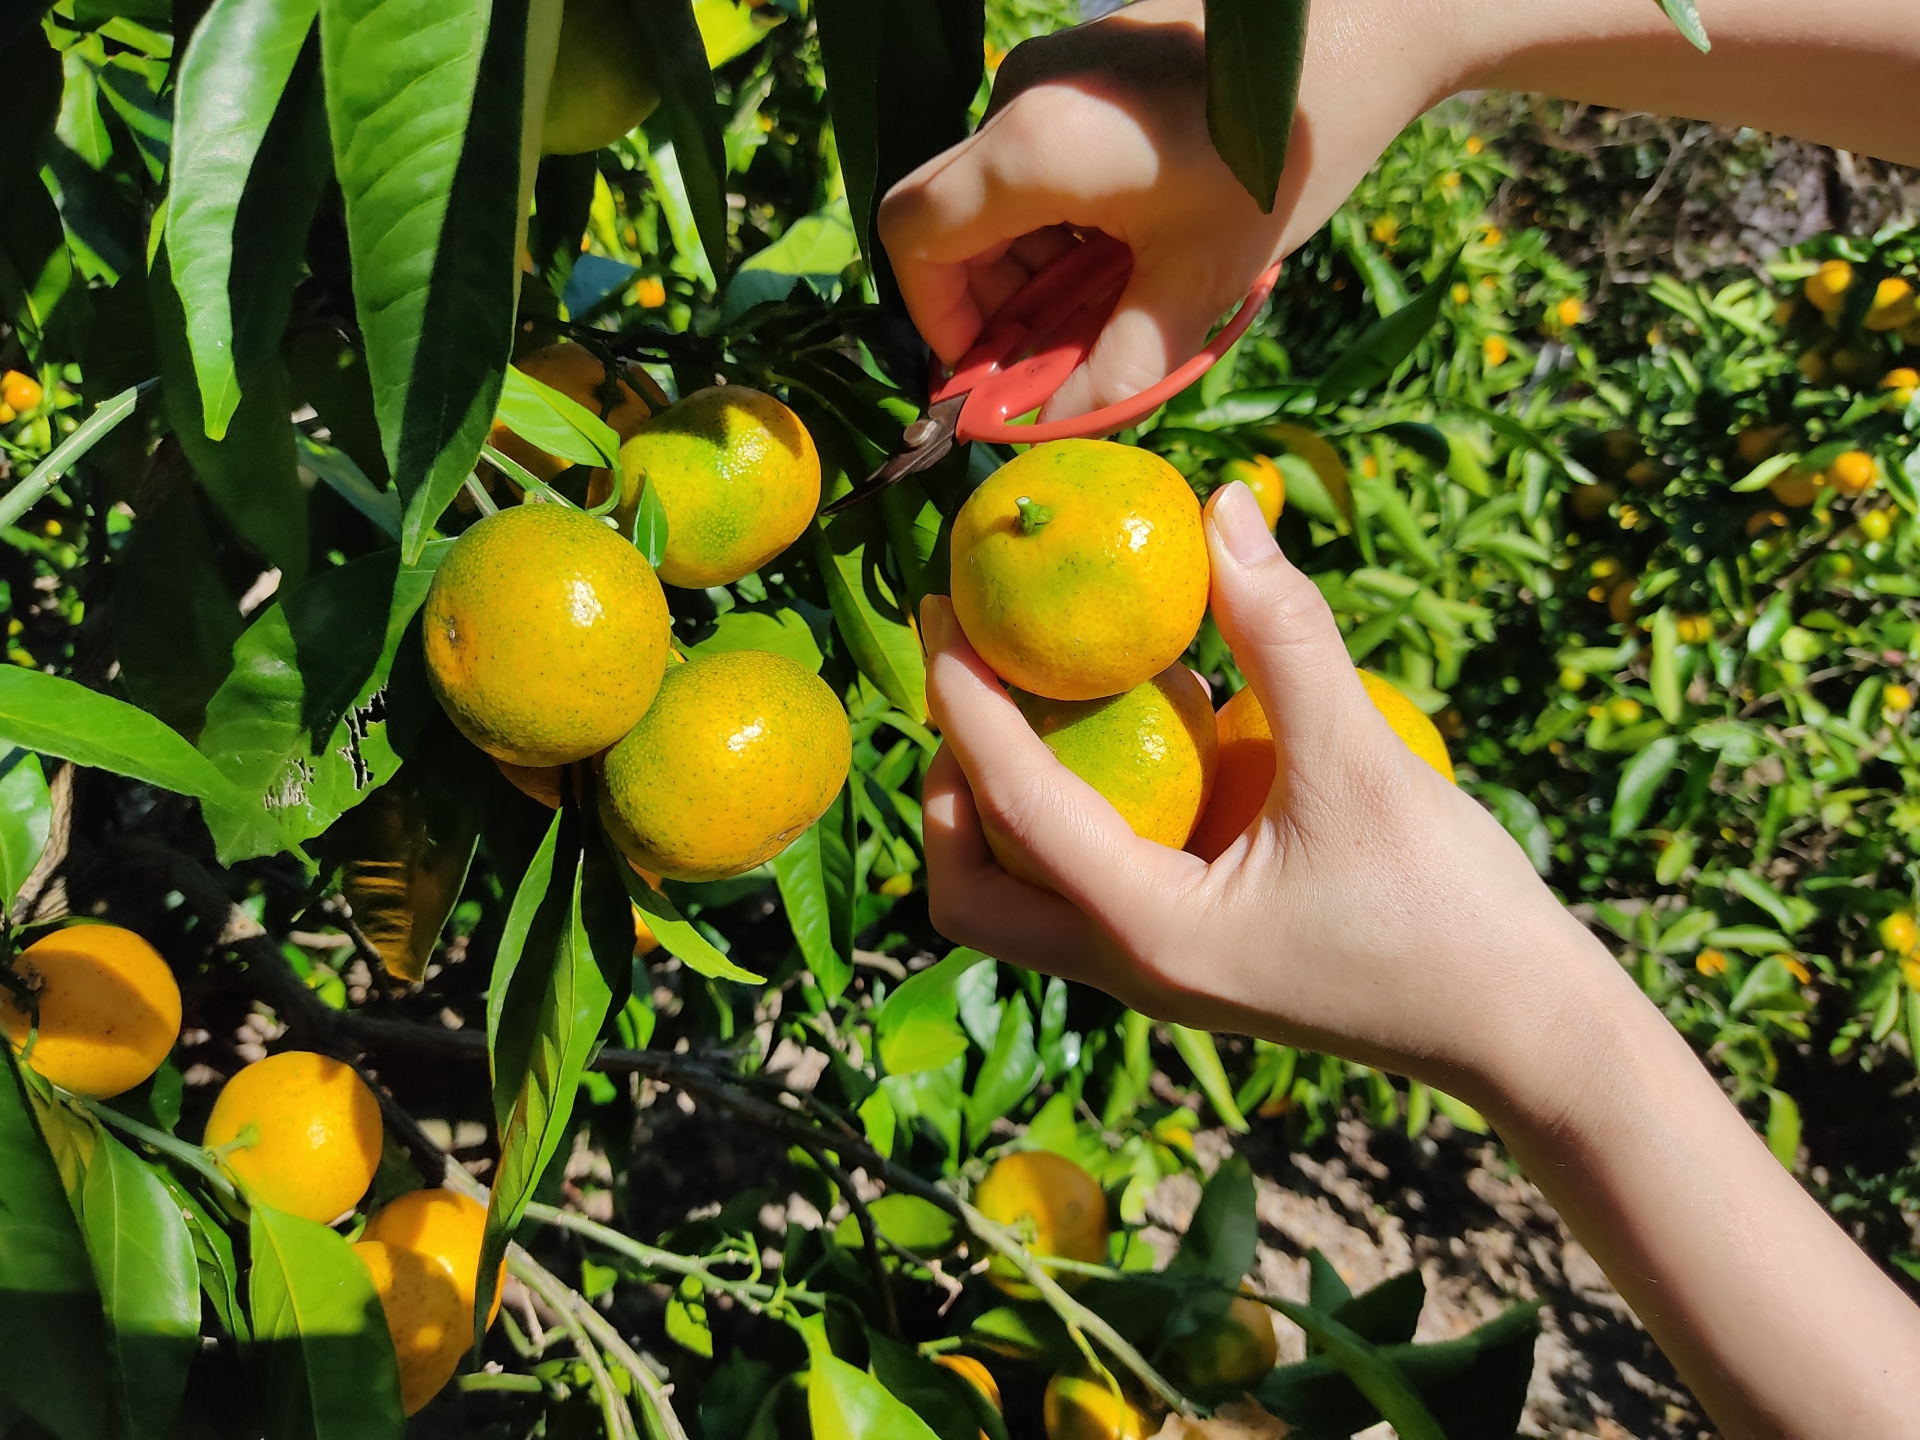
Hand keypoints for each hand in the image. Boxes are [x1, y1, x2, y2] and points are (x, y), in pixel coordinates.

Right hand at [877, 0, 1456, 421]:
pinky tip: (1140, 242)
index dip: (937, 318)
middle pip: (955, 220)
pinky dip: (1068, 221)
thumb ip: (1113, 369)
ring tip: (1126, 295)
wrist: (1367, 29)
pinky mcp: (1089, 63)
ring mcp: (1055, 71)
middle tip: (1073, 351)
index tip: (995, 367)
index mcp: (1032, 148)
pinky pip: (1042, 160)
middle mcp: (1023, 97)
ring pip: (1001, 195)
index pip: (914, 237)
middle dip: (1000, 302)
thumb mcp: (1196, 281)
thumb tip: (1046, 435)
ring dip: (1042, 266)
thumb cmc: (1282, 153)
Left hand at [919, 481, 1602, 1100]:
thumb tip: (1222, 506)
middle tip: (978, 683)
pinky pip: (1091, 889)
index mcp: (1150, 933)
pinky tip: (1151, 733)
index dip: (963, 701)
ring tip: (1048, 698)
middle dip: (947, 789)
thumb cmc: (1452, 911)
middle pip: (971, 895)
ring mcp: (1159, 975)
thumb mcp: (1360, 761)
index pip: (1013, 808)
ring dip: (1007, 807)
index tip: (940, 610)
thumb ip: (1284, 633)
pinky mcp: (1193, 962)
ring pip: (1024, 901)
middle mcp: (1132, 968)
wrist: (1528, 1034)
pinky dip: (1081, 817)